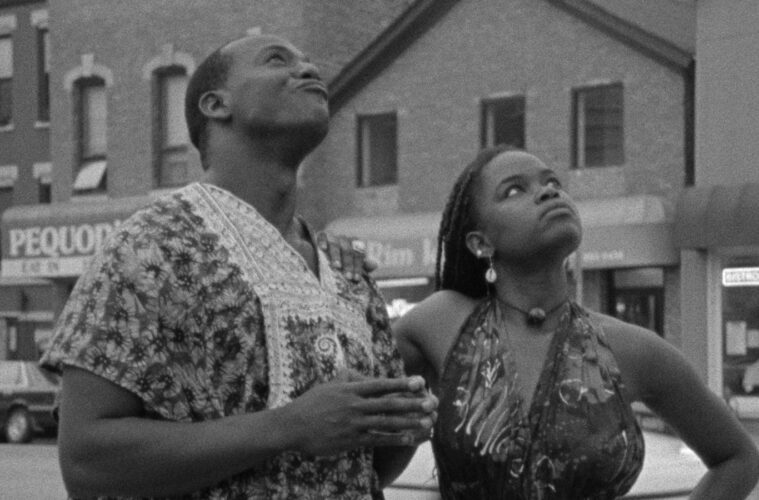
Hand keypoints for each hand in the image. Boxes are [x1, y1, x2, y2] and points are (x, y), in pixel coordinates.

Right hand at [281, 371, 436, 456]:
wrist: (291, 426)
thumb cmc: (310, 403)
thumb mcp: (329, 385)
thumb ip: (348, 378)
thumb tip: (363, 374)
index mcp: (350, 389)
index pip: (381, 384)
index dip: (401, 383)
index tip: (419, 381)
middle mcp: (354, 405)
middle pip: (388, 403)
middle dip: (412, 403)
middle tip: (431, 402)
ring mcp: (352, 424)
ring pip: (386, 422)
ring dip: (408, 422)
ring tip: (427, 422)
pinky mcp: (350, 440)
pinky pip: (376, 439)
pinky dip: (394, 439)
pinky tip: (409, 439)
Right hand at [316, 232, 377, 281]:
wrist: (324, 256)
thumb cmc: (342, 264)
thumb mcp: (354, 267)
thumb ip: (363, 266)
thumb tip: (374, 264)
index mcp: (355, 246)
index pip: (358, 255)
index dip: (358, 267)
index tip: (356, 278)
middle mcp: (345, 240)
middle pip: (348, 251)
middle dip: (349, 264)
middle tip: (348, 276)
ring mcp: (333, 237)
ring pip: (336, 245)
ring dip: (337, 255)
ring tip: (337, 266)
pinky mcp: (321, 235)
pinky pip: (322, 236)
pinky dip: (323, 241)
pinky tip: (323, 248)